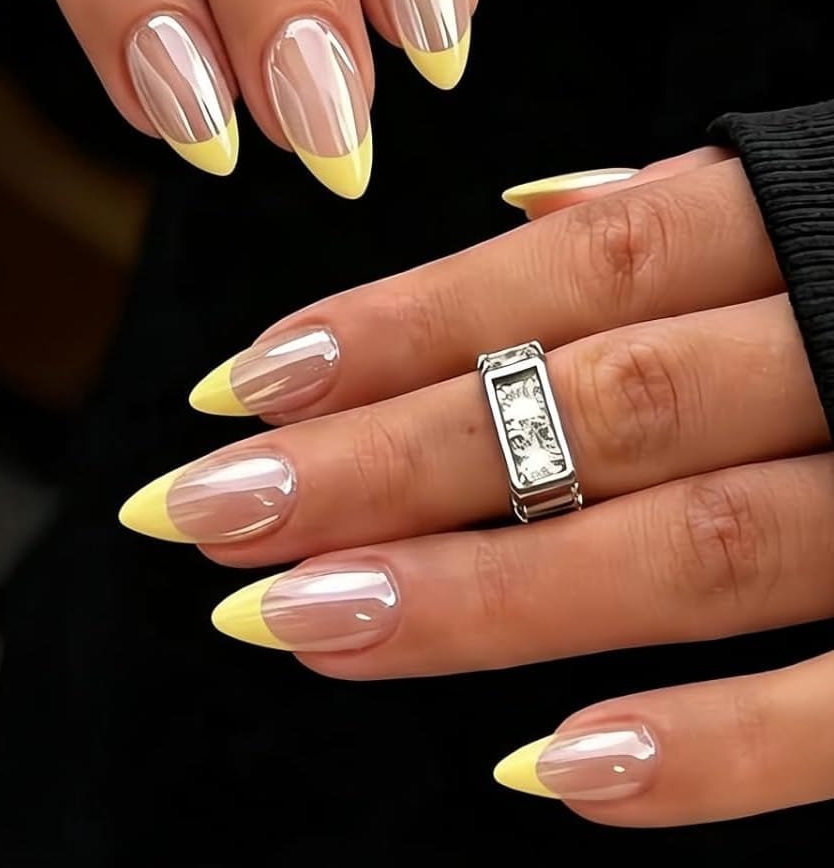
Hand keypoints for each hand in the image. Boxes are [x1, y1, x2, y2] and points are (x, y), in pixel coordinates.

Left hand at [120, 150, 833, 825]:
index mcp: (802, 213)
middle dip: (384, 463)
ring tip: (308, 626)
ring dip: (489, 598)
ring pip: (689, 548)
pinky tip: (557, 776)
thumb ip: (693, 206)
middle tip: (202, 517)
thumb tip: (530, 199)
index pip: (559, 268)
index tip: (236, 390)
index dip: (392, 327)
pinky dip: (716, 753)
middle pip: (586, 404)